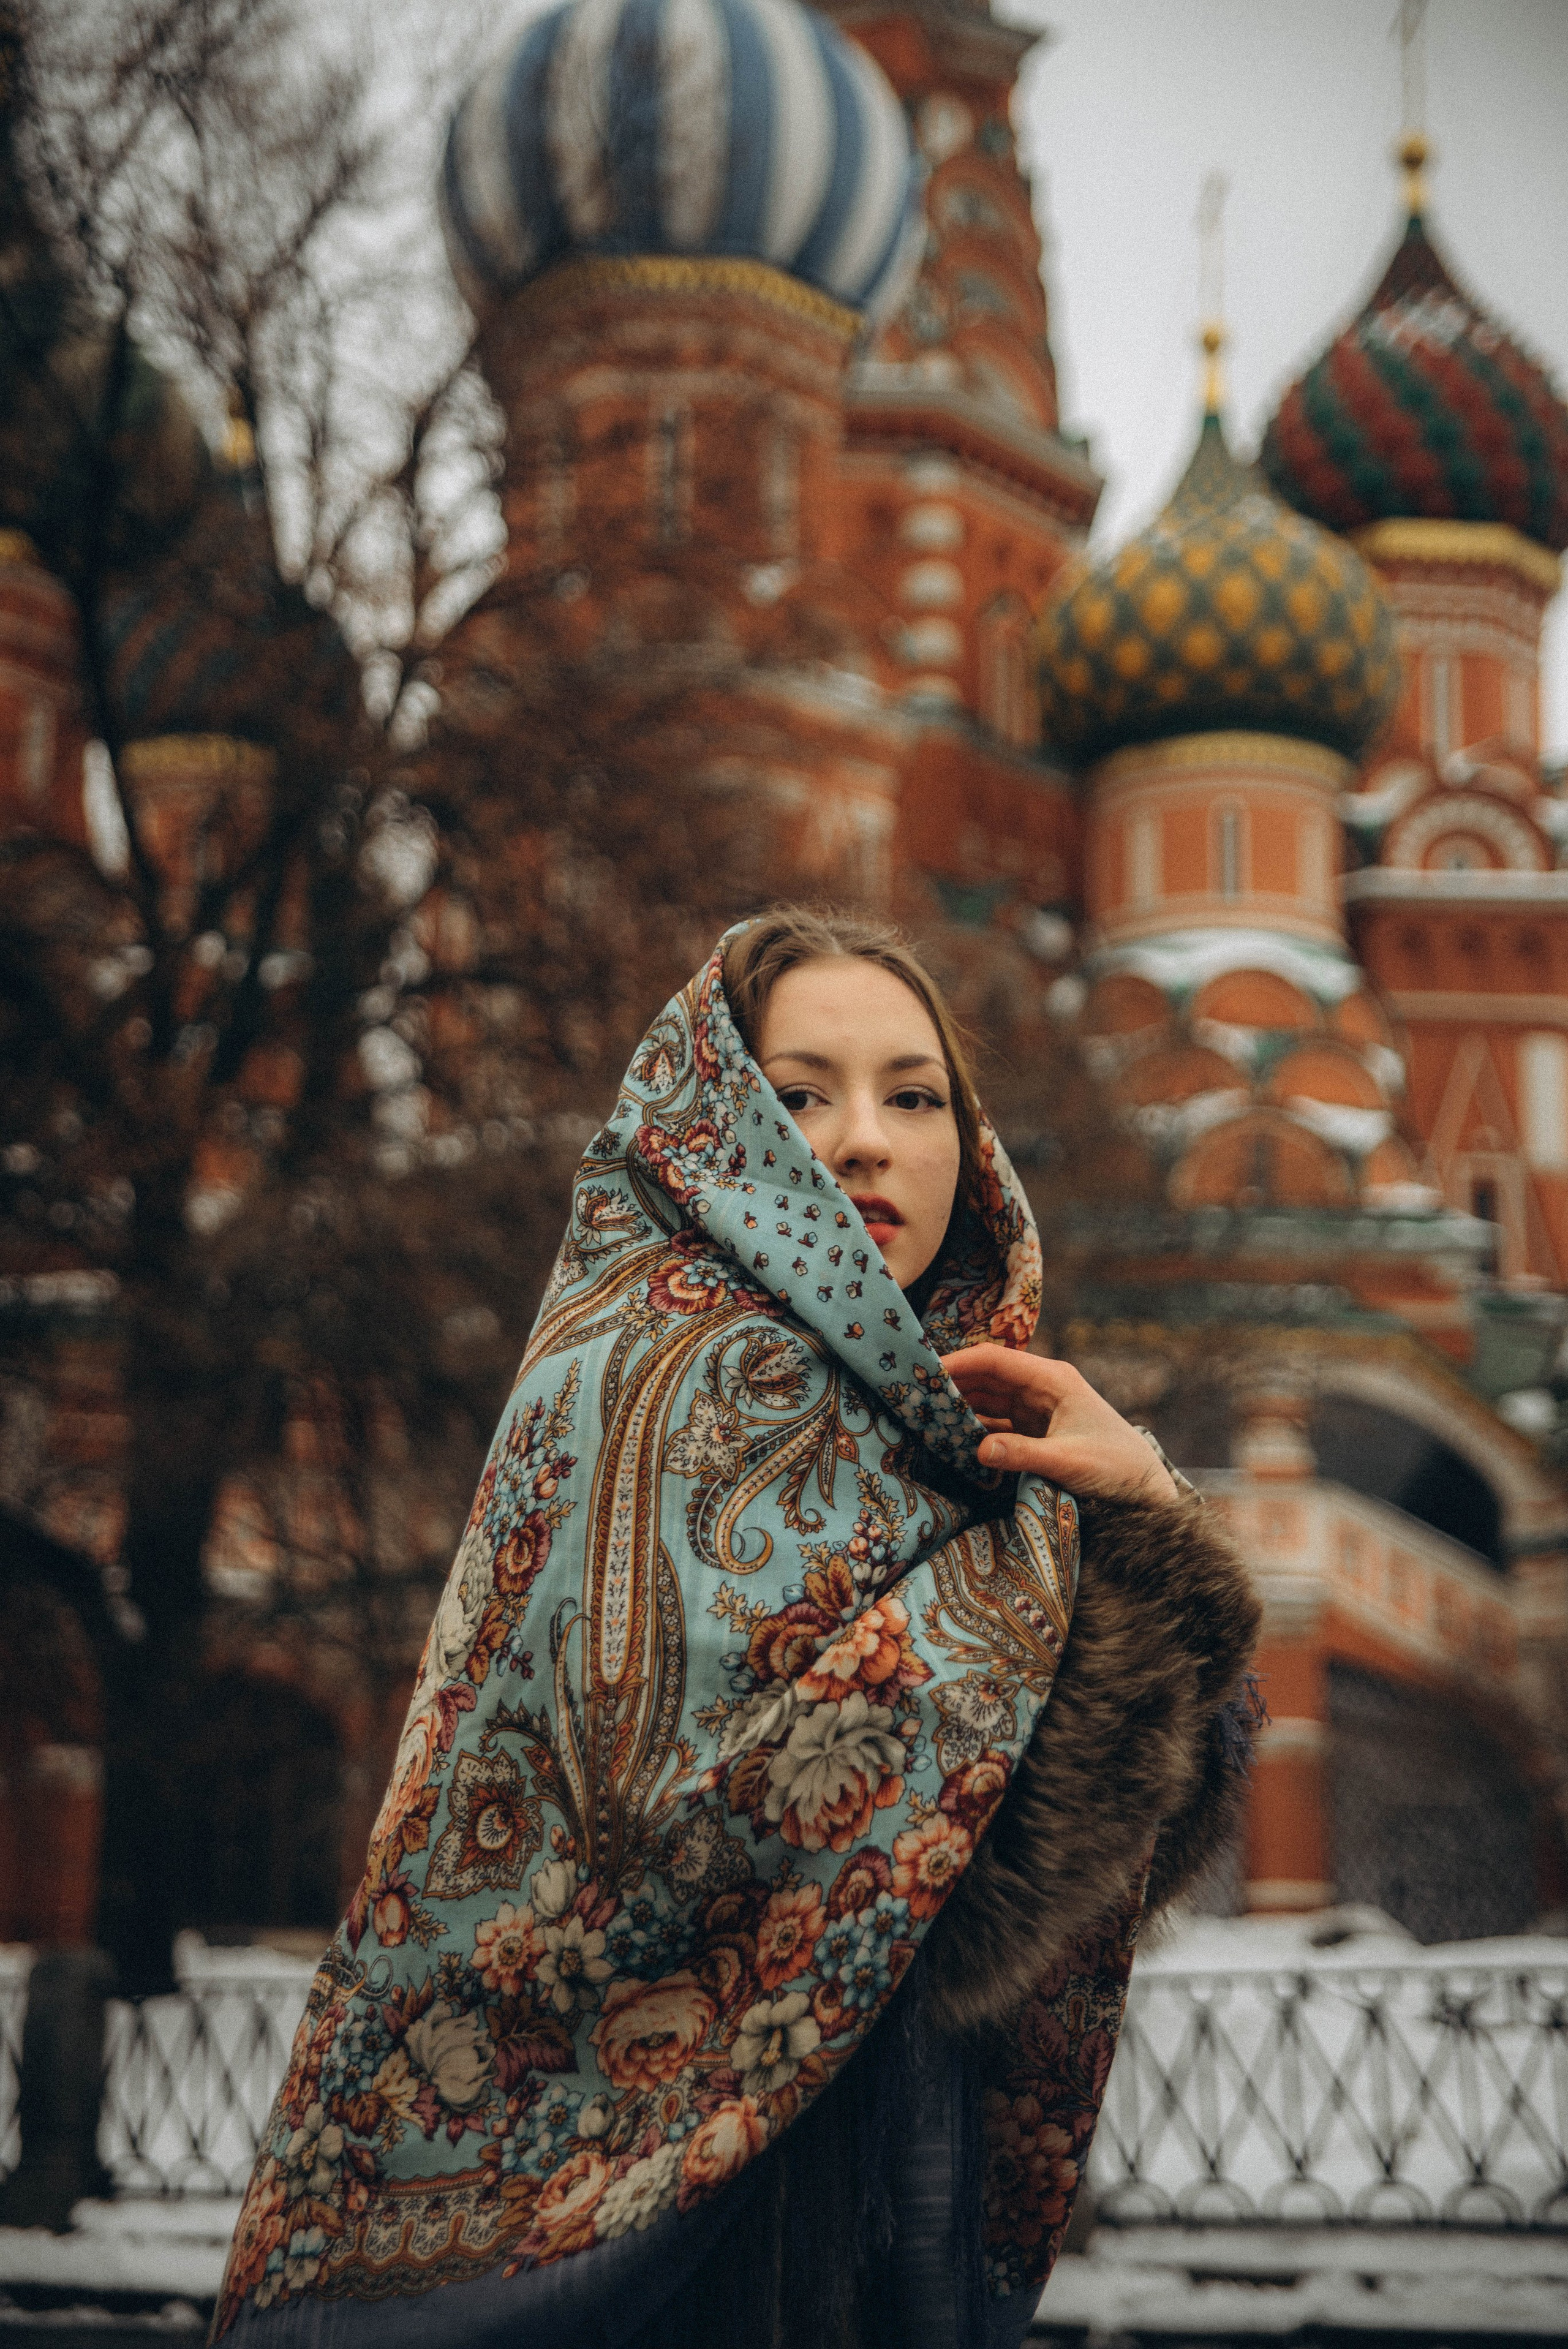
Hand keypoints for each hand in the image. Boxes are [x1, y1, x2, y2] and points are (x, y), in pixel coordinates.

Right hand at [941, 1344, 1180, 1503]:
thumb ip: (1022, 1454)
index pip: (995, 1360)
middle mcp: (1042, 1388)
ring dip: (960, 1407)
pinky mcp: (1036, 1432)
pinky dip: (974, 1429)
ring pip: (988, 1400)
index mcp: (1052, 1380)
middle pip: (986, 1377)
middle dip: (951, 1384)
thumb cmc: (1117, 1468)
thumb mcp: (1069, 1462)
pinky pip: (997, 1424)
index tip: (924, 1372)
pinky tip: (951, 1440)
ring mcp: (1038, 1410)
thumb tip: (977, 1449)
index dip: (958, 1362)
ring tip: (923, 1416)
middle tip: (911, 1395)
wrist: (1146, 1491)